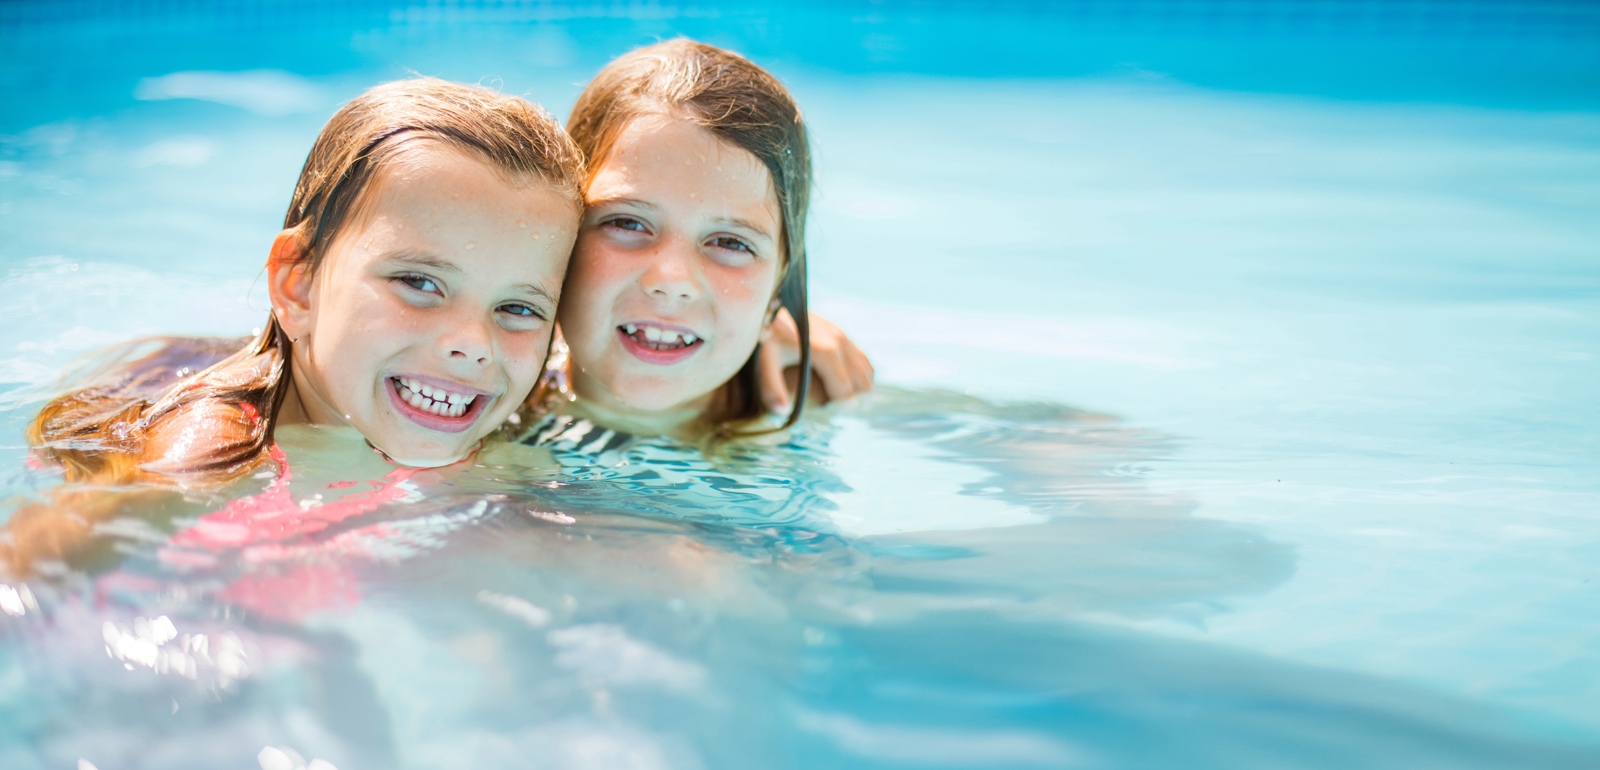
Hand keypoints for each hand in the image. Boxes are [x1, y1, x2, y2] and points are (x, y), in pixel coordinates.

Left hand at [759, 309, 874, 412]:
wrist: (770, 303)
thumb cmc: (766, 334)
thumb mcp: (765, 361)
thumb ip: (772, 387)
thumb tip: (782, 412)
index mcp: (826, 351)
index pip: (845, 391)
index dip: (834, 406)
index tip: (816, 408)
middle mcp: (840, 341)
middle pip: (862, 383)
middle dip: (847, 397)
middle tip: (822, 401)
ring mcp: (844, 335)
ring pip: (867, 372)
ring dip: (853, 386)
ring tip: (828, 390)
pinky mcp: (843, 333)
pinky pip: (862, 360)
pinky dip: (855, 374)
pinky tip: (834, 378)